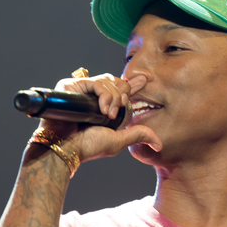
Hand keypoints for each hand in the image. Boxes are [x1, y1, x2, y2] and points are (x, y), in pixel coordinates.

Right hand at [38, 73, 159, 162]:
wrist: (67, 147)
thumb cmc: (88, 146)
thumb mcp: (119, 140)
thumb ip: (138, 135)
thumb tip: (158, 144)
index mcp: (103, 106)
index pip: (120, 89)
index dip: (133, 84)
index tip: (145, 79)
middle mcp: (92, 96)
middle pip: (116, 82)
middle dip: (122, 95)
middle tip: (117, 111)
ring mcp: (82, 89)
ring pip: (108, 81)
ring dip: (113, 98)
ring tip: (107, 115)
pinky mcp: (72, 85)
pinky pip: (96, 82)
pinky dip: (104, 94)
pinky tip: (102, 109)